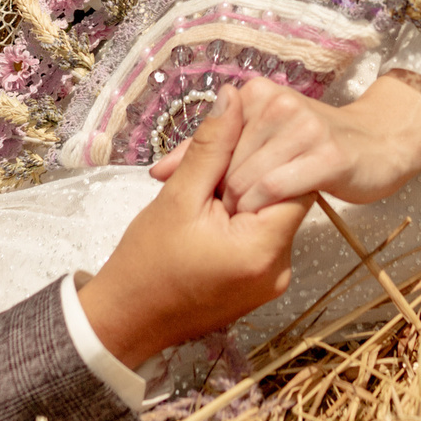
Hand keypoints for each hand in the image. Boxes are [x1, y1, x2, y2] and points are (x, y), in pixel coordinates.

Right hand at [75, 99, 310, 368]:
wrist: (125, 323)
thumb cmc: (146, 262)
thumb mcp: (178, 196)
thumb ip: (212, 146)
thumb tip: (234, 97)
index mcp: (264, 249)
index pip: (296, 182)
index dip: (267, 157)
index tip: (234, 149)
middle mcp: (279, 269)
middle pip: (285, 201)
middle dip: (252, 177)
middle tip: (212, 172)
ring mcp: (271, 283)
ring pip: (271, 219)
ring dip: (243, 199)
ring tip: (204, 197)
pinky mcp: (258, 288)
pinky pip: (260, 241)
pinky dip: (240, 224)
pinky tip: (207, 220)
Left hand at [150, 71, 420, 215]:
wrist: (382, 145)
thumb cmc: (314, 150)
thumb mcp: (258, 144)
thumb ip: (208, 154)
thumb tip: (157, 171)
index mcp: (256, 94)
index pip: (211, 142)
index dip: (207, 178)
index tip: (211, 202)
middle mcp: (277, 102)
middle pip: (226, 164)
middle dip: (225, 196)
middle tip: (232, 218)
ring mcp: (303, 126)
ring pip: (247, 179)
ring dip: (244, 207)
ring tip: (249, 222)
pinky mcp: (327, 155)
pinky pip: (278, 188)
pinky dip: (265, 207)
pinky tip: (265, 221)